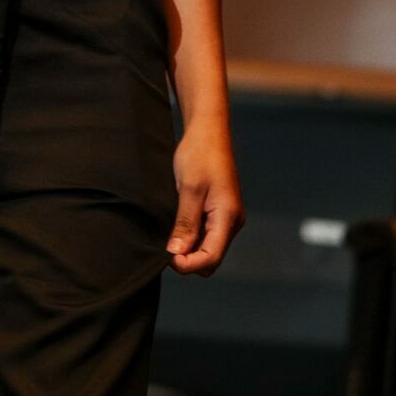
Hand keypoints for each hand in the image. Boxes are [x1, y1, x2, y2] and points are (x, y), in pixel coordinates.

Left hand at [166, 115, 244, 276]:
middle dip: (188, 259)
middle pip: (210, 258)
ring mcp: (226, 217)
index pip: (211, 258)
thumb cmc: (200, 154)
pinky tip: (176, 225)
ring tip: (168, 233)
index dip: (188, 265)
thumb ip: (185, 223)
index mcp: (228, 217)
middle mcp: (231, 221)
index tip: (166, 257)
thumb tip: (177, 253)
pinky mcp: (218, 211)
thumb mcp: (188, 189)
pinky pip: (206, 234)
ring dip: (188, 247)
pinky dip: (191, 236)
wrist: (208, 130)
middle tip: (164, 245)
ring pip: (208, 247)